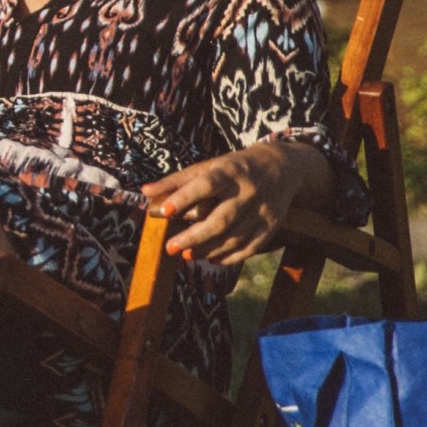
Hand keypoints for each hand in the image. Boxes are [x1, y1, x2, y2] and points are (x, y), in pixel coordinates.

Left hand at [141, 142, 314, 263]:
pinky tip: (211, 259)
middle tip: (170, 248)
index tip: (165, 211)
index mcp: (229, 172)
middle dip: (194, 236)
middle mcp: (248, 192)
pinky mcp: (272, 226)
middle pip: (221, 220)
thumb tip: (144, 192)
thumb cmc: (233, 168)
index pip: (205, 185)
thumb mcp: (208, 167)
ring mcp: (263, 211)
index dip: (185, 198)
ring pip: (235, 238)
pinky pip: (250, 248)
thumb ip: (177, 180)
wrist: (281, 167)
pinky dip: (229, 257)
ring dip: (208, 250)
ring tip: (185, 254)